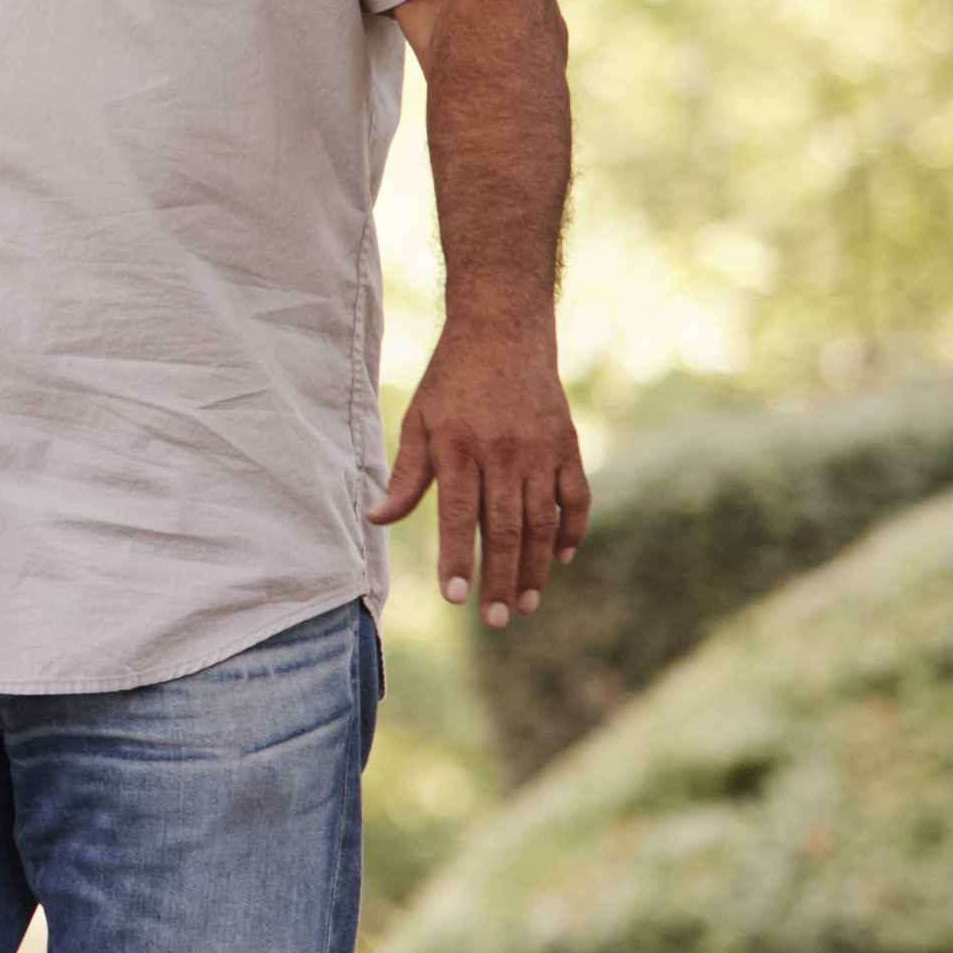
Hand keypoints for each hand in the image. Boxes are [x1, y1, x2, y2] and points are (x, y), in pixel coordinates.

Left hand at [370, 319, 589, 627]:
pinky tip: (562, 557)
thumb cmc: (450, 382)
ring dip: (536, 565)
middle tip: (496, 620)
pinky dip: (572, 528)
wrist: (503, 333)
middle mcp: (503, 454)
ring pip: (542, 519)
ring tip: (526, 603)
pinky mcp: (567, 445)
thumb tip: (376, 521)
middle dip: (500, 577)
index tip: (456, 597)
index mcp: (459, 450)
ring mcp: (541, 451)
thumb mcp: (418, 423)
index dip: (459, 559)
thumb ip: (405, 476)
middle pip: (505, 527)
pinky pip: (576, 496)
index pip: (460, 517)